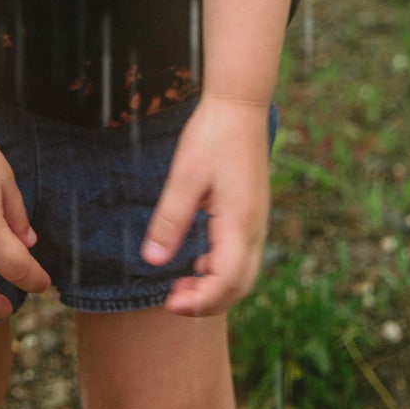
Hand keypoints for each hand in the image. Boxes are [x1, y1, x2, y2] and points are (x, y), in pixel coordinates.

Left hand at [140, 95, 270, 316]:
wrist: (240, 105)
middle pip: (240, 286)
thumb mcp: (185, 177)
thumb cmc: (212, 135)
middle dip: (208, 302)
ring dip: (215, 288)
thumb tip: (152, 261)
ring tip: (181, 285)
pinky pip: (243, 255)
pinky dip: (222, 270)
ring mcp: (257, 220)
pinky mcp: (254, 212)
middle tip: (172, 300)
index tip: (169, 303)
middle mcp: (255, 228)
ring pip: (244, 273)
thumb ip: (170, 221)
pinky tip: (198, 262)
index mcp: (240, 223)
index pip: (226, 282)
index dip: (199, 302)